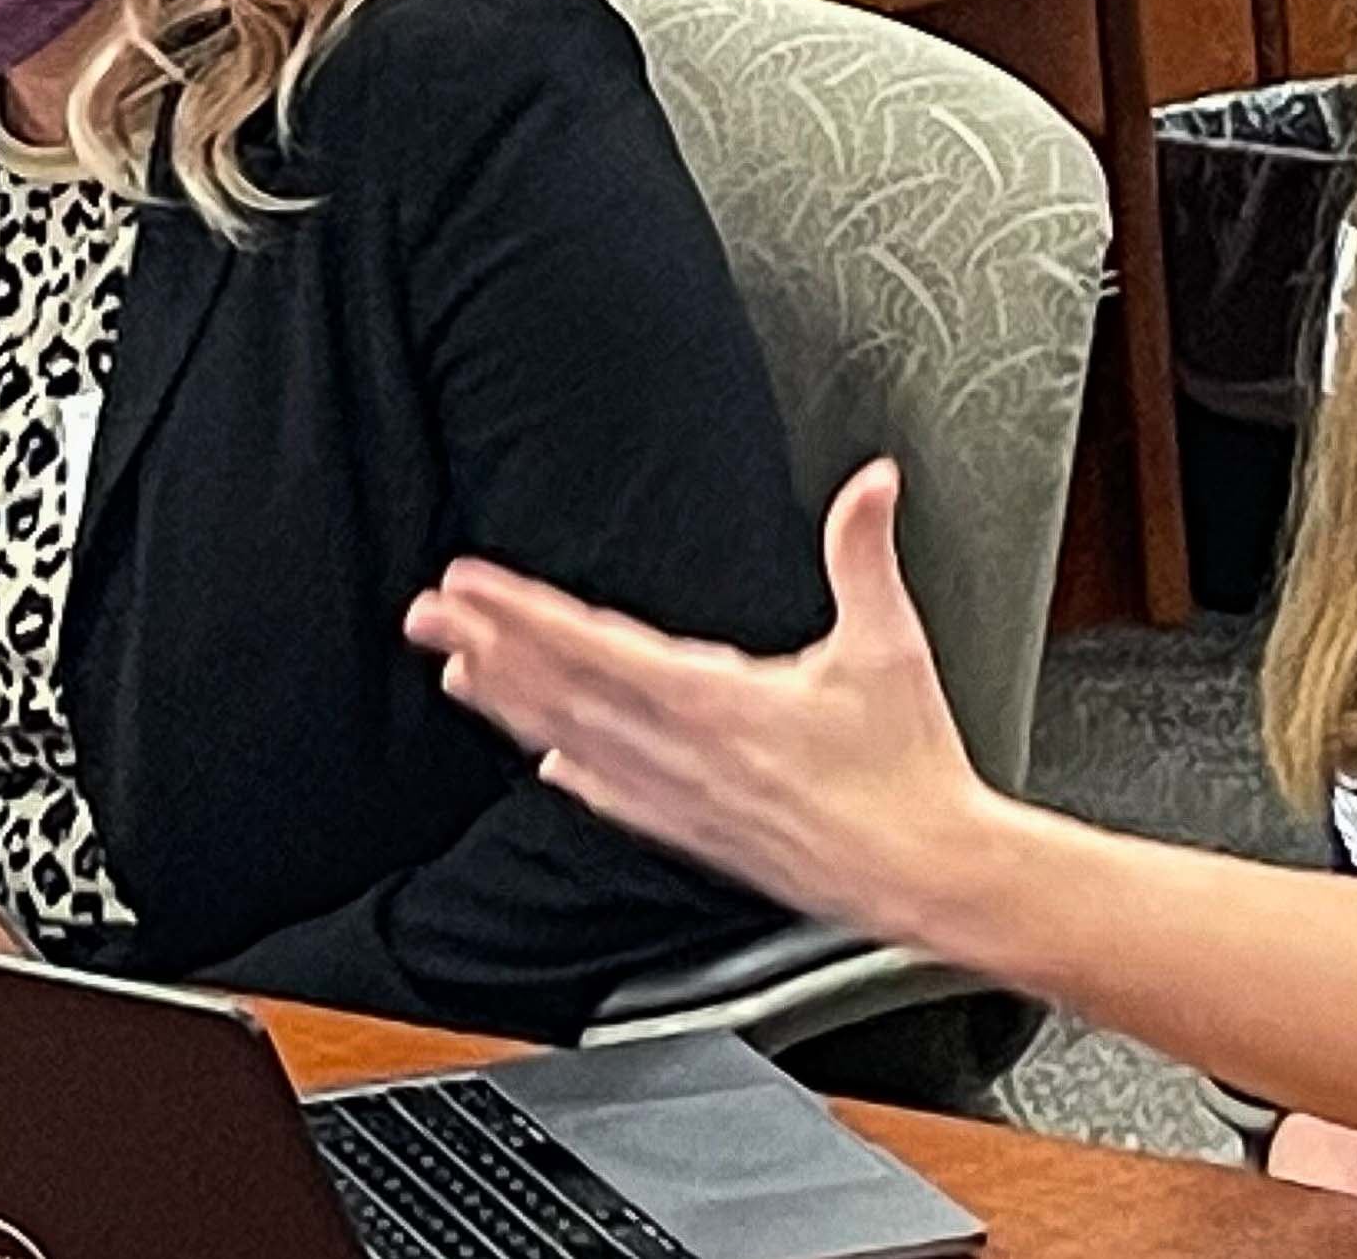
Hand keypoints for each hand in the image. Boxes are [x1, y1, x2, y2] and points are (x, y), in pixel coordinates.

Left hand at [403, 460, 1001, 945]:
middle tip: (426, 617)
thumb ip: (865, 553)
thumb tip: (874, 479)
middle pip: (560, 692)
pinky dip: (575, 775)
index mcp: (716, 702)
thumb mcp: (889, 646)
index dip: (520, 612)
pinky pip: (620, 800)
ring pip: (575, 743)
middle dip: (487, 648)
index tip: (467, 584)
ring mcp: (685, 800)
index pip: (592, 645)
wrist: (929, 876)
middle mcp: (683, 754)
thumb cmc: (911, 769)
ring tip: (458, 674)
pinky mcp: (702, 837)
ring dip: (511, 706)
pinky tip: (549, 763)